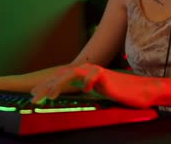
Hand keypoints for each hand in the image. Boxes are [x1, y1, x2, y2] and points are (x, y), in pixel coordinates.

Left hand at [30, 63, 159, 107]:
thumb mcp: (96, 94)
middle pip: (60, 75)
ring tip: (50, 95)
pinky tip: (85, 90)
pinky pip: (93, 75)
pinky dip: (88, 81)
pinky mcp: (105, 74)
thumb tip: (71, 97)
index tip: (33, 95)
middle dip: (45, 86)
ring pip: (72, 73)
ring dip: (59, 83)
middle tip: (33, 99)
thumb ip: (83, 91)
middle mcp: (85, 70)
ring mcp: (94, 71)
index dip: (45, 86)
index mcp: (81, 76)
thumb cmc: (118, 93)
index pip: (59, 79)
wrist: (137, 91)